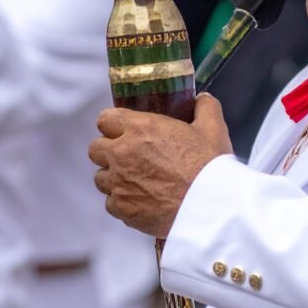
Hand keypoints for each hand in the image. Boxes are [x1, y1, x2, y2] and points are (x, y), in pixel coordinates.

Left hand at [88, 93, 232, 237]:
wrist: (209, 207)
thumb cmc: (209, 167)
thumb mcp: (213, 129)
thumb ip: (204, 108)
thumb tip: (201, 99)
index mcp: (139, 128)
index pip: (105, 119)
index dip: (114, 124)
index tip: (123, 130)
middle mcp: (122, 153)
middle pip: (95, 148)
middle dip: (108, 151)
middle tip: (127, 156)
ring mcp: (118, 182)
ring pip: (100, 177)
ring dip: (113, 177)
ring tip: (134, 181)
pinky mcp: (122, 208)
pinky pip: (111, 203)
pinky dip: (122, 202)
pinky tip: (140, 201)